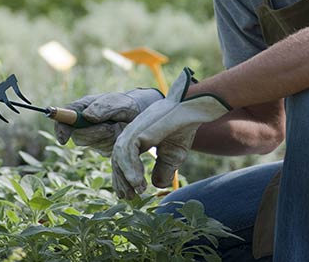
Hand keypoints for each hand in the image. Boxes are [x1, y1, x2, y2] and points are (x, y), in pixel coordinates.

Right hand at [56, 88, 163, 155]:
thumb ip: (104, 107)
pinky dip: (114, 144)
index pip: (65, 117)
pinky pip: (105, 150)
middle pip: (78, 135)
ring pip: (93, 143)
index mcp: (83, 108)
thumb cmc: (129, 105)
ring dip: (106, 137)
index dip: (60, 128)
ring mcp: (93, 137)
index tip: (63, 138)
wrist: (144, 117)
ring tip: (119, 127)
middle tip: (110, 127)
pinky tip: (121, 135)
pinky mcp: (103, 148)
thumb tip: (86, 116)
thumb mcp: (120, 103)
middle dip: (93, 133)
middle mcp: (84, 123)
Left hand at [111, 68, 230, 198]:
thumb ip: (163, 170)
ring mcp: (132, 131)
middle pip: (117, 160)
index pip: (123, 161)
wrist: (190, 111)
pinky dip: (130, 169)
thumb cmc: (182, 129)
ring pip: (119, 157)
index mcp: (137, 139)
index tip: (130, 194)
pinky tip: (138, 182)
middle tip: (128, 197)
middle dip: (121, 180)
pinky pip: (127, 153)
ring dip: (125, 177)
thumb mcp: (173, 156)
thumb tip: (156, 186)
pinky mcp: (137, 130)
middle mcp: (131, 134)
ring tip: (137, 191)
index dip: (124, 178)